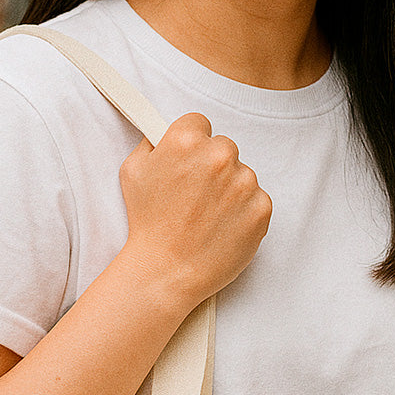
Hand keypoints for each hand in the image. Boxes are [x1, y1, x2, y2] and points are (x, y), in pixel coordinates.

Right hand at [118, 113, 271, 307]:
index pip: (200, 123)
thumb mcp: (133, 171)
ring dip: (229, 189)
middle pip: (223, 147)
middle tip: (195, 194)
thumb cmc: (147, 224)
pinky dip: (243, 211)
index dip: (191, 144)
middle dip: (212, 165)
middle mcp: (219, 156)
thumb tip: (164, 133)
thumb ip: (152, 143)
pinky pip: (256, 199)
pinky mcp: (261, 207)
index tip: (187, 162)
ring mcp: (244, 182)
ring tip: (206, 215)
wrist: (166, 271)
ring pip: (241, 174)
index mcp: (186, 140)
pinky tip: (222, 226)